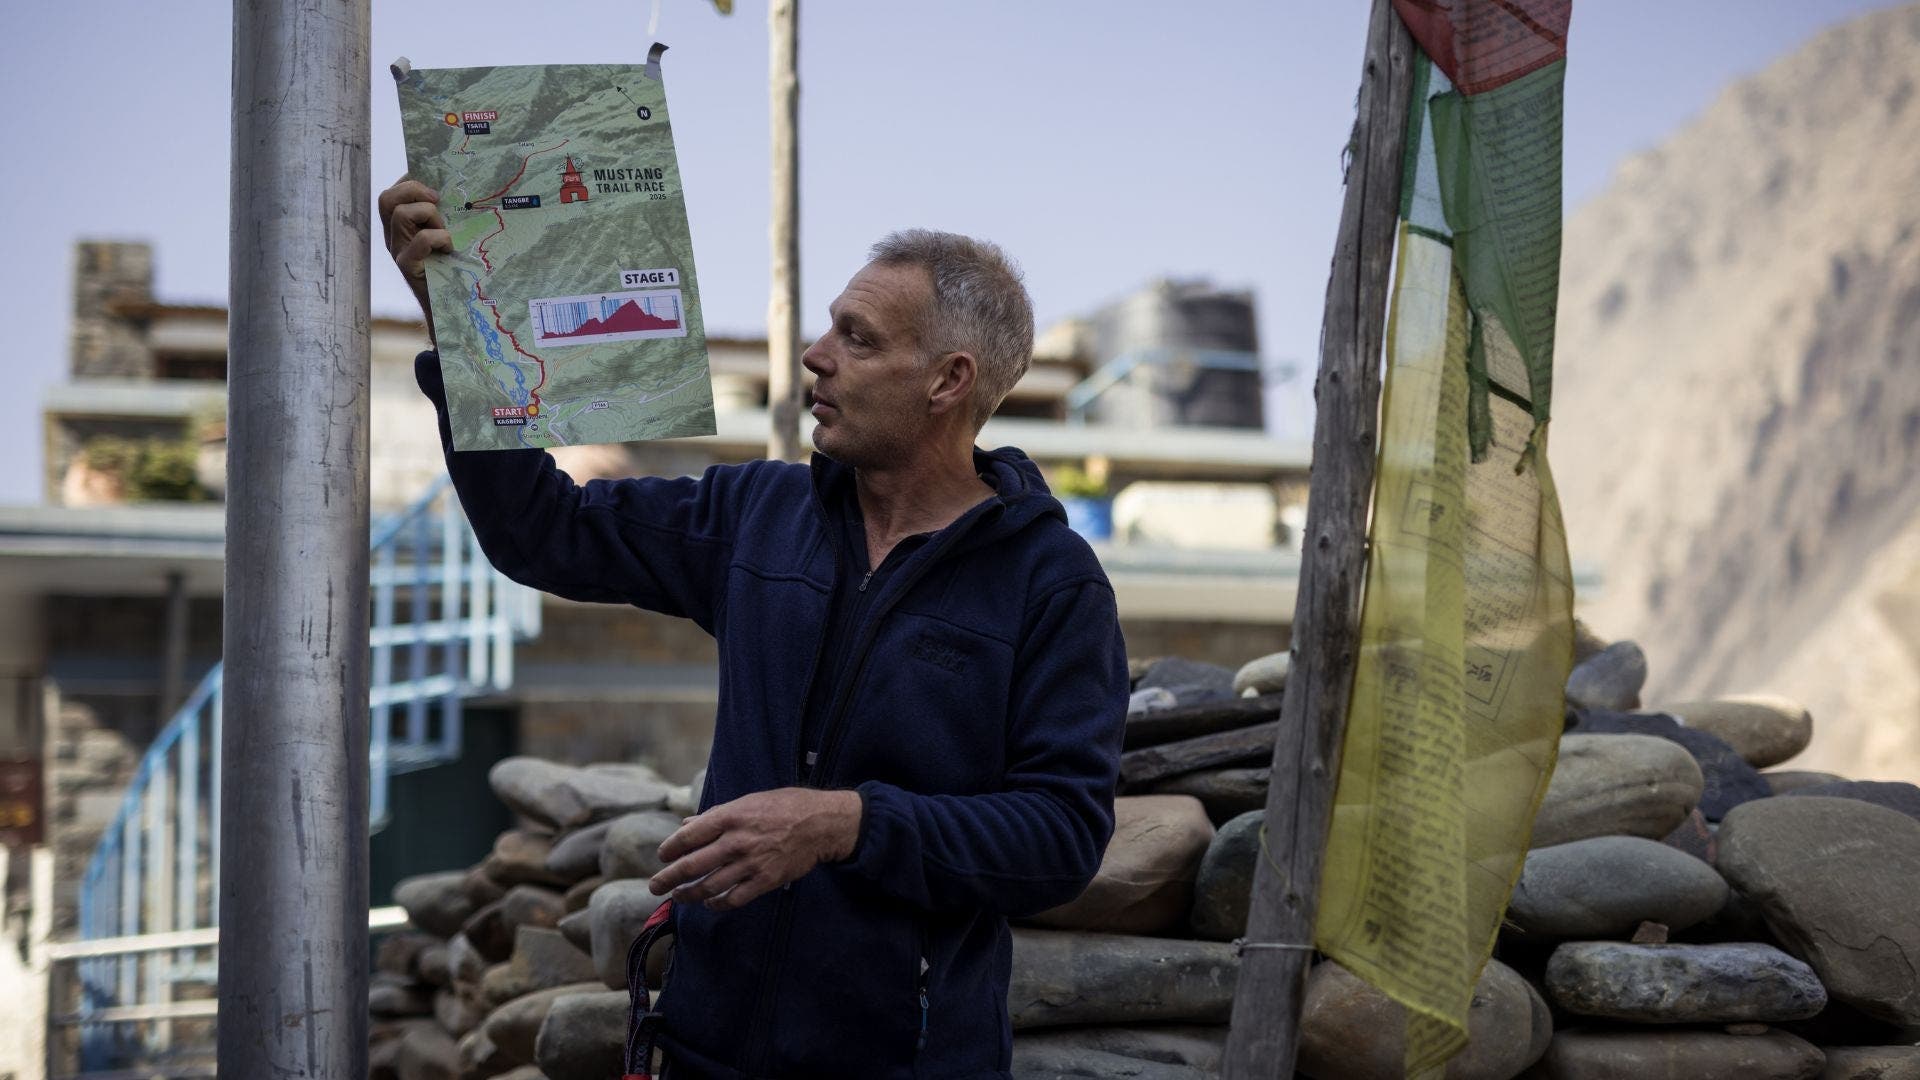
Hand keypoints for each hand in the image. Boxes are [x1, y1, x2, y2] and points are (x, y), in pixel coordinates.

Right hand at [376, 175, 450, 333]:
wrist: (452, 307)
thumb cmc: (454, 269)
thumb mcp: (446, 236)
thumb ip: (441, 216)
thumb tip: (453, 191)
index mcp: (399, 227)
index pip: (391, 194)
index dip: (408, 182)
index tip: (434, 187)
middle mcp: (393, 238)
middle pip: (386, 199)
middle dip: (413, 190)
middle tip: (437, 200)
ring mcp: (398, 252)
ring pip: (400, 214)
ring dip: (429, 214)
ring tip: (445, 230)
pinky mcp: (409, 267)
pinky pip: (420, 240)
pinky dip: (439, 237)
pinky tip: (450, 247)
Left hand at [650, 788, 862, 910]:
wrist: (821, 823)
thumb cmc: (785, 806)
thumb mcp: (749, 801)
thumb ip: (716, 815)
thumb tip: (687, 824)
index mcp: (731, 816)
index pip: (689, 836)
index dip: (670, 848)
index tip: (662, 856)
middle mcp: (736, 841)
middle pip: (692, 865)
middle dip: (668, 878)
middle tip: (654, 886)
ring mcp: (750, 864)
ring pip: (709, 886)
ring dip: (688, 894)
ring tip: (678, 896)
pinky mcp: (764, 881)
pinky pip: (733, 899)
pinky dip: (717, 904)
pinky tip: (710, 904)